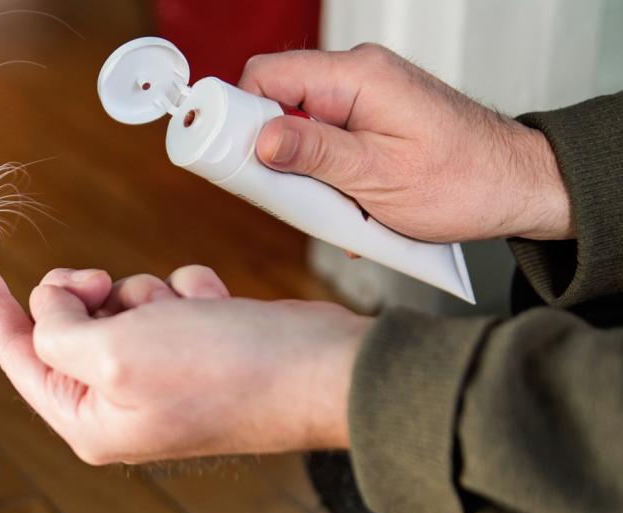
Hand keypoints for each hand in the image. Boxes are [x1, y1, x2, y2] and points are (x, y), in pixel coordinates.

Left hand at [0, 262, 371, 464]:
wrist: (322, 370)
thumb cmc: (225, 371)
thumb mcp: (115, 351)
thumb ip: (58, 329)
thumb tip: (52, 306)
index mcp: (89, 421)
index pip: (17, 355)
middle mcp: (119, 405)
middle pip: (67, 325)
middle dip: (89, 295)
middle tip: (104, 283)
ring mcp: (159, 379)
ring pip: (117, 304)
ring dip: (147, 292)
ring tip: (187, 315)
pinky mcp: (196, 351)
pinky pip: (165, 299)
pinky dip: (189, 293)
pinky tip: (219, 313)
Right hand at [240, 43, 571, 241]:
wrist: (517, 187)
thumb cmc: (465, 181)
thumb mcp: (378, 178)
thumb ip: (315, 156)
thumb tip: (260, 139)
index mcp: (357, 77)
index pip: (267, 75)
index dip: (238, 114)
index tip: (227, 154)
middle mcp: (358, 76)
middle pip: (276, 100)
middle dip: (267, 151)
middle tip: (277, 192)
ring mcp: (364, 96)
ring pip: (297, 125)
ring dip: (298, 170)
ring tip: (323, 205)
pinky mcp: (370, 119)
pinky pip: (324, 139)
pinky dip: (322, 173)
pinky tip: (342, 203)